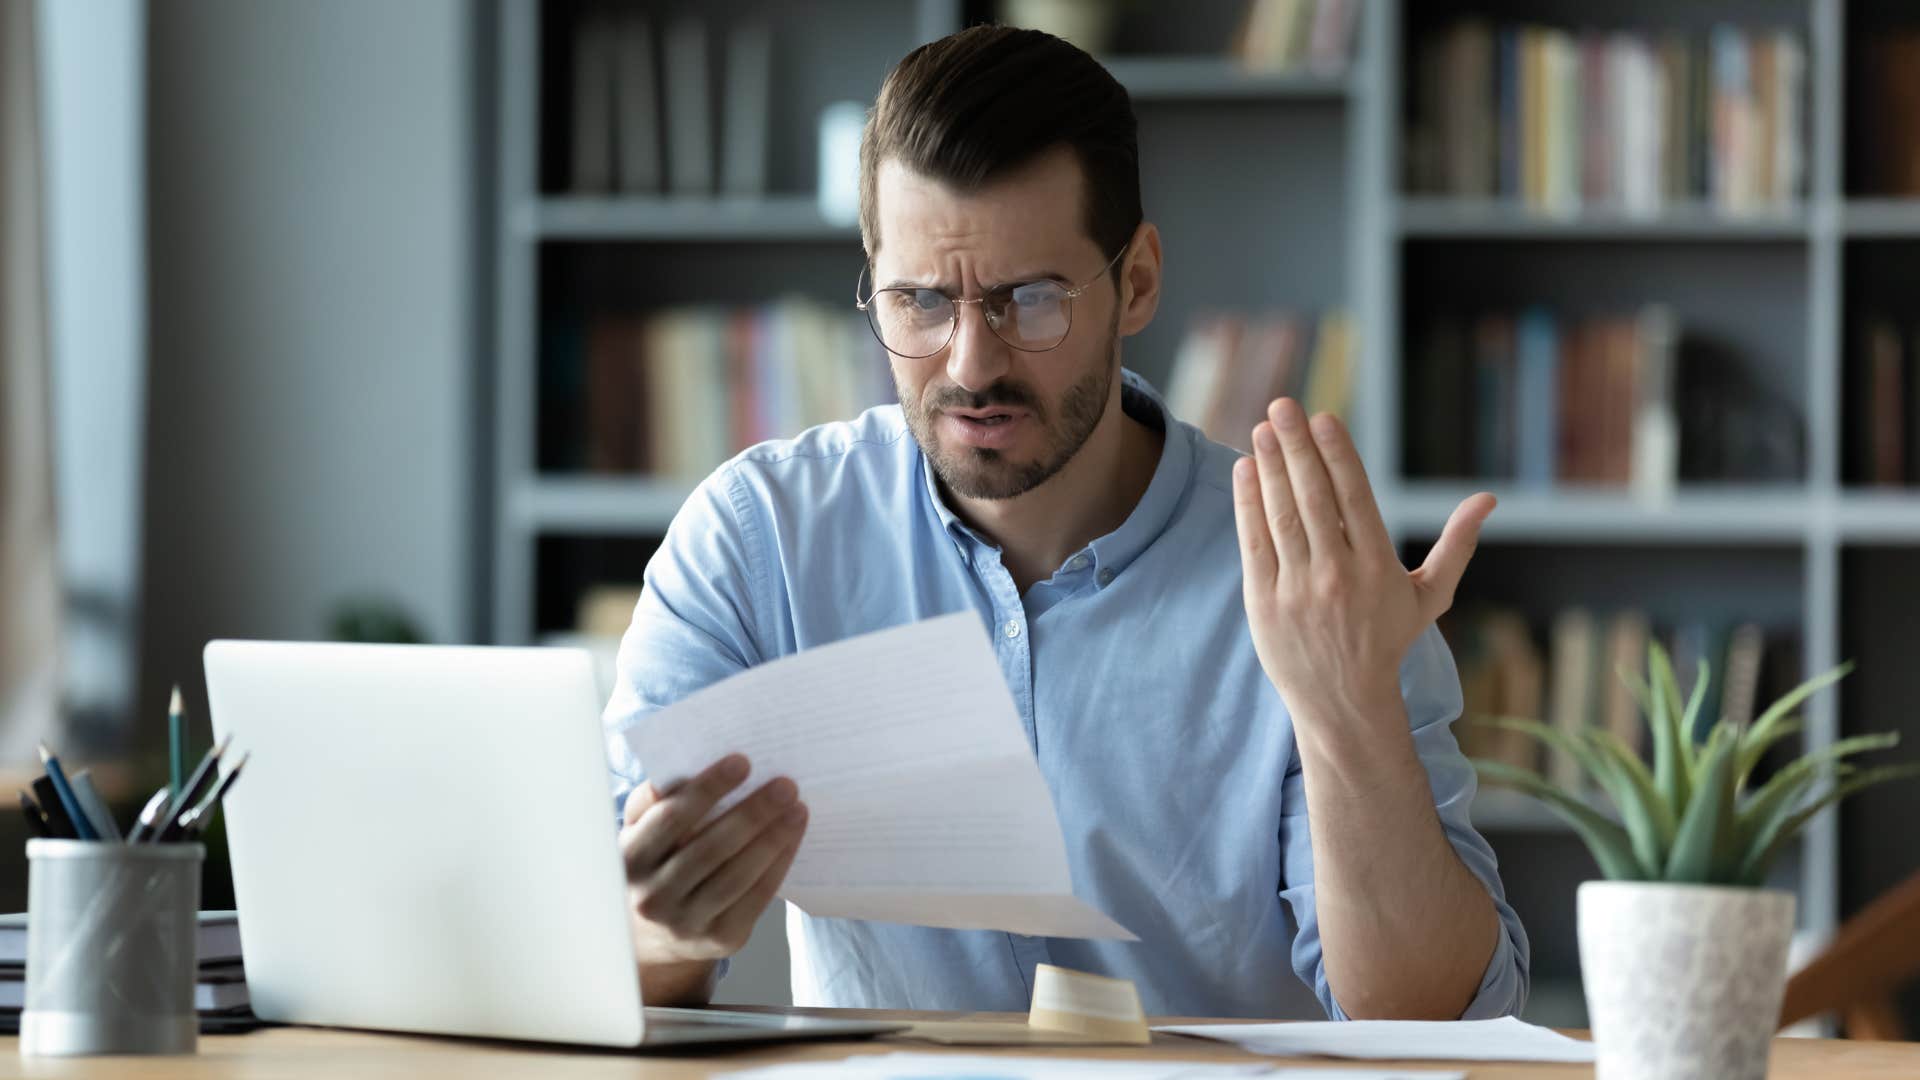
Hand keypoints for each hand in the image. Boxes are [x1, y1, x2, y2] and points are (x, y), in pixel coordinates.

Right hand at [621, 753, 807, 967]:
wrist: (652, 935)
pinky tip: (793, 837)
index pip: (670, 818)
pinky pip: (755, 898)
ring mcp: (685, 924)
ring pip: (736, 876)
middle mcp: (652, 897)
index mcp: (628, 861)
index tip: (743, 762)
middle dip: (752, 813)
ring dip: (773, 839)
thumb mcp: (640, 832)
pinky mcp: (719, 939)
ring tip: (797, 808)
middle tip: (786, 785)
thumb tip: (689, 766)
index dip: (707, 789)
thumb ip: (655, 800)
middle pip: (710, 849)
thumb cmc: (654, 864)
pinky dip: (778, 864)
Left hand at [1231, 399, 1493, 723]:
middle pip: (1314, 498)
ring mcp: (1298, 589)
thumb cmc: (1387, 641)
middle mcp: (1337, 575)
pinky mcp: (1264, 603)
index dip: (1337, 454)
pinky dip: (1249, 505)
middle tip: (1283, 406)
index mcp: (1378, 567)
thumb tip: (1488, 500)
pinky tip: (1246, 470)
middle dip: (1297, 448)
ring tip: (1263, 428)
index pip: (1354, 497)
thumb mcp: (1430, 597)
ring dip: (1269, 468)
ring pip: (1282, 516)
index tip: (1323, 417)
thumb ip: (1456, 545)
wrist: (1343, 702)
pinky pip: (1254, 544)